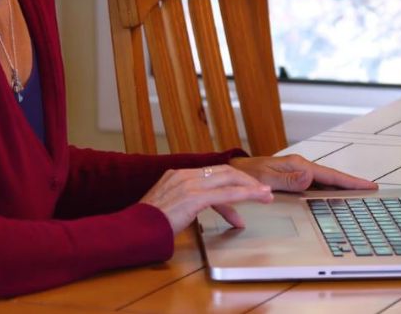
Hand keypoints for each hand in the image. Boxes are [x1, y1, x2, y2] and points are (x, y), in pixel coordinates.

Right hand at [140, 164, 273, 234]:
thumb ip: (186, 203)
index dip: (232, 181)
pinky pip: (226, 193)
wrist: (134, 230)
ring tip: (265, 196)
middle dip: (246, 181)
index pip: (212, 173)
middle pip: (224, 171)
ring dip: (251, 187)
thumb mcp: (169, 207)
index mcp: (177, 174)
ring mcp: (189, 184)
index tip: (244, 191)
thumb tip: (201, 210)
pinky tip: (256, 198)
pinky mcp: (194, 197)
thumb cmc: (149, 224)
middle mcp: (184, 175)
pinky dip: (245, 195)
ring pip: (229, 179)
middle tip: (262, 191)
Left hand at [229, 154, 377, 191]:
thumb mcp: (267, 179)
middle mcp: (300, 167)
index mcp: (298, 166)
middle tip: (371, 190)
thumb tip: (311, 178)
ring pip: (325, 181)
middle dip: (352, 183)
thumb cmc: (247, 176)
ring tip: (360, 193)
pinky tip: (335, 195)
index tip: (369, 185)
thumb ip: (289, 180)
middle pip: (332, 177)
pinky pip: (316, 184)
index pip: (330, 175)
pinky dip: (329, 188)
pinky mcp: (294, 177)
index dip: (350, 182)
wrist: (234, 172)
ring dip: (342, 186)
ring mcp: (298, 172)